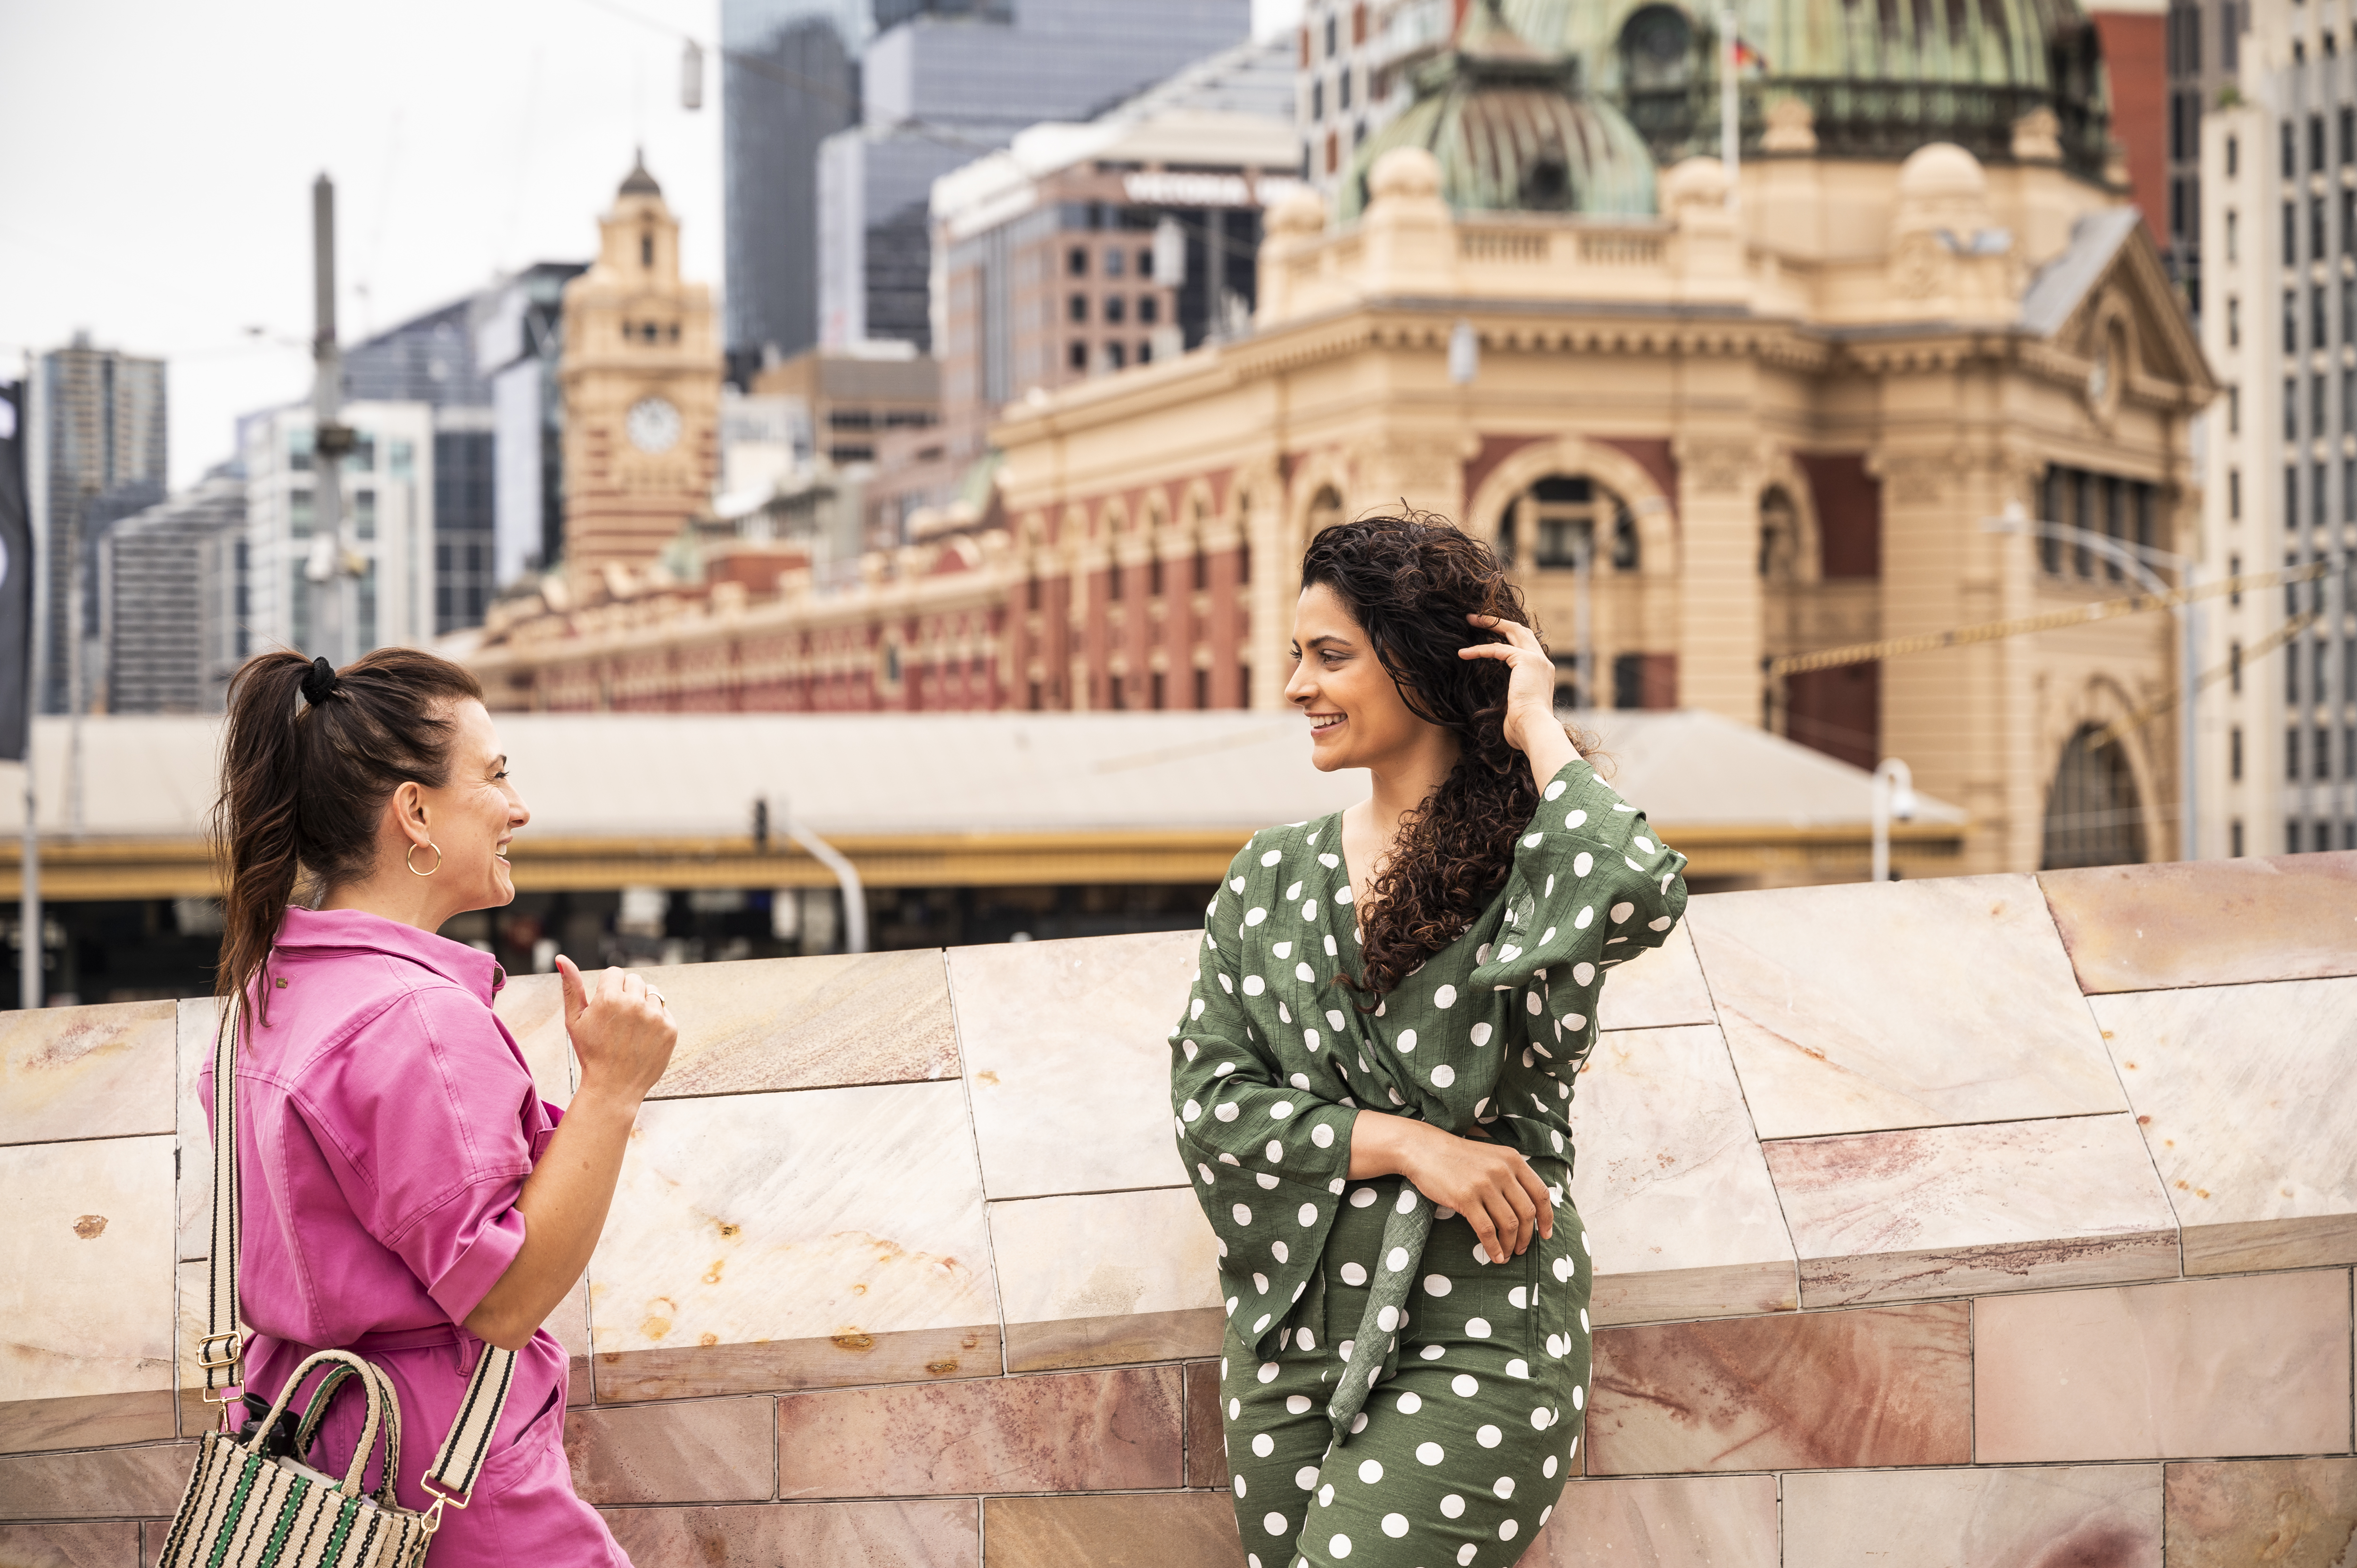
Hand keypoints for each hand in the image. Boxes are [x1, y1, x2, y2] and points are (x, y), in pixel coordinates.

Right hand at [556, 956, 676, 1102]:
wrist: (613, 1087)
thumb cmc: (591, 1053)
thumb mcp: (574, 1020)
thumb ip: (571, 986)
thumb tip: (561, 958)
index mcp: (609, 998)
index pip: (615, 973)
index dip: (608, 989)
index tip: (605, 1008)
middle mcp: (634, 1004)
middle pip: (634, 980)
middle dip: (626, 994)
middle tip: (617, 1020)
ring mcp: (655, 1016)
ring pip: (652, 992)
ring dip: (642, 1004)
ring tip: (630, 1028)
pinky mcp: (670, 1028)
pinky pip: (664, 1010)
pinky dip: (655, 1019)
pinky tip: (642, 1037)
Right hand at [1352, 1113, 1552, 1263]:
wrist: (1423, 1149)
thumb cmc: (1456, 1157)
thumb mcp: (1490, 1157)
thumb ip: (1510, 1174)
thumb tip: (1528, 1205)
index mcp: (1512, 1159)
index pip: (1540, 1193)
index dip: (1547, 1218)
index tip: (1546, 1234)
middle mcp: (1502, 1171)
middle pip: (1526, 1212)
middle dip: (1527, 1236)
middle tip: (1521, 1249)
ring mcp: (1484, 1184)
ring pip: (1508, 1224)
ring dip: (1511, 1244)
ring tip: (1507, 1254)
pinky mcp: (1466, 1197)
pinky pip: (1487, 1230)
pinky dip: (1493, 1247)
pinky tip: (1494, 1255)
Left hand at [1458, 614, 1556, 753]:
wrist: (1533, 727)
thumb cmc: (1523, 725)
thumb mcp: (1516, 705)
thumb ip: (1511, 695)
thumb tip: (1500, 699)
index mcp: (1542, 672)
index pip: (1525, 645)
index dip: (1507, 636)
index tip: (1489, 634)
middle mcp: (1543, 662)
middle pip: (1521, 631)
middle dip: (1499, 622)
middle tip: (1477, 618)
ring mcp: (1536, 659)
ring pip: (1512, 631)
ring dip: (1489, 623)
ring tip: (1470, 620)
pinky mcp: (1525, 660)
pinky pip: (1497, 649)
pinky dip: (1479, 649)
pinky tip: (1464, 653)